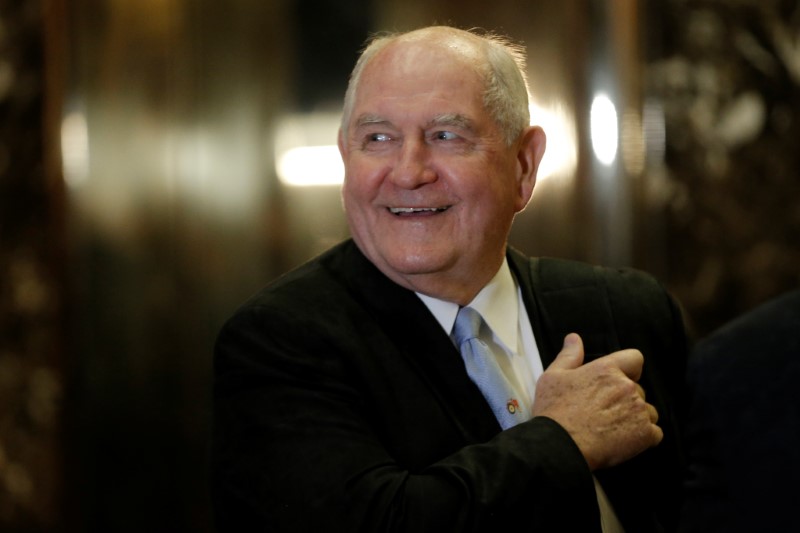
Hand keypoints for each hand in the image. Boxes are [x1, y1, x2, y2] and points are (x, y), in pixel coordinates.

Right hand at [531, 333, 662, 470]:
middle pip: (638, 389)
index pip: (634, 359)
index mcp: (607, 370)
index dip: (629, 369)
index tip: (617, 381)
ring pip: (647, 412)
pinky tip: (623, 442)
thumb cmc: (554, 412)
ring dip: (635, 419)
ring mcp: (638, 411)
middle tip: (603, 413)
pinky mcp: (645, 434)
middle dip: (625, 400)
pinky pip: (655, 433)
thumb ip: (568, 356)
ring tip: (612, 429)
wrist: (559, 446)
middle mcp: (626, 387)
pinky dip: (643, 438)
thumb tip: (574, 338)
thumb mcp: (553, 377)